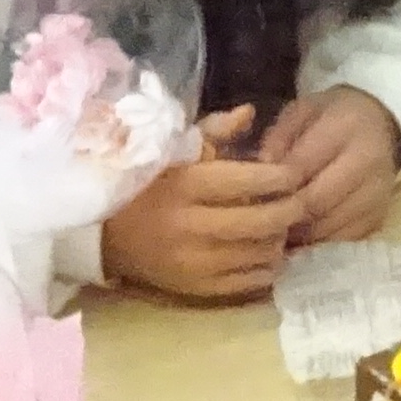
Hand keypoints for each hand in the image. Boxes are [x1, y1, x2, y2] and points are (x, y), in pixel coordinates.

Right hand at [99, 108, 307, 301]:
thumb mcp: (170, 150)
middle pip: (261, 221)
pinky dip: (267, 267)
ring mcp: (193, 262)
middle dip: (290, 210)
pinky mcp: (194, 288)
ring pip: (259, 253)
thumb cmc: (142, 184)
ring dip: (280, 239)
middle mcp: (190, 225)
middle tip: (300, 201)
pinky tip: (268, 253)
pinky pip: (247, 281)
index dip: (279, 177)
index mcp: (184, 184)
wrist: (101, 234)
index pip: (247, 181)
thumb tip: (250, 112)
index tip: (292, 174)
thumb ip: (212, 131)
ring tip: (282, 227)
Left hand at [263, 87, 400, 247]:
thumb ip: (278, 137)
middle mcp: (368, 161)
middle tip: (261, 217)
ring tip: (278, 227)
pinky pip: (344, 239)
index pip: (301, 166)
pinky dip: (319, 241)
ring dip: (299, 232)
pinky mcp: (380, 216)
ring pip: (329, 227)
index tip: (253, 192)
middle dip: (285, 213)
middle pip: (317, 202)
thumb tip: (261, 169)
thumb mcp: (301, 112)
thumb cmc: (331, 118)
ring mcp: (378, 193)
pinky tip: (302, 233)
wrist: (379, 126)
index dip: (273, 184)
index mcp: (345, 128)